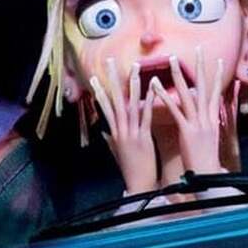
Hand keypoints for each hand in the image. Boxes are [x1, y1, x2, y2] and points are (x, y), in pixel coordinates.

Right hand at [88, 57, 158, 195]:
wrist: (138, 186)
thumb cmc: (131, 170)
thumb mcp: (118, 153)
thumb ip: (110, 140)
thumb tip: (103, 132)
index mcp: (115, 133)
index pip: (106, 108)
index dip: (100, 92)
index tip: (95, 77)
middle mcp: (120, 130)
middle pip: (115, 100)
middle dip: (112, 80)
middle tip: (110, 62)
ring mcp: (131, 133)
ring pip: (130, 105)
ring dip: (132, 85)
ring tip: (134, 68)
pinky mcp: (143, 138)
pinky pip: (145, 116)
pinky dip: (148, 102)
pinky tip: (152, 89)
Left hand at [158, 49, 230, 175]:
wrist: (209, 177)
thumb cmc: (207, 164)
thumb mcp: (210, 142)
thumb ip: (207, 128)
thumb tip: (208, 120)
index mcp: (212, 120)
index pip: (215, 93)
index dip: (216, 76)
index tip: (218, 61)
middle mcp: (207, 118)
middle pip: (204, 87)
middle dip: (201, 67)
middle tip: (199, 49)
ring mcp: (198, 124)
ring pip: (188, 94)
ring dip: (179, 75)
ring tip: (171, 59)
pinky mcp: (187, 131)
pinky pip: (175, 110)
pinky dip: (165, 97)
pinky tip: (155, 85)